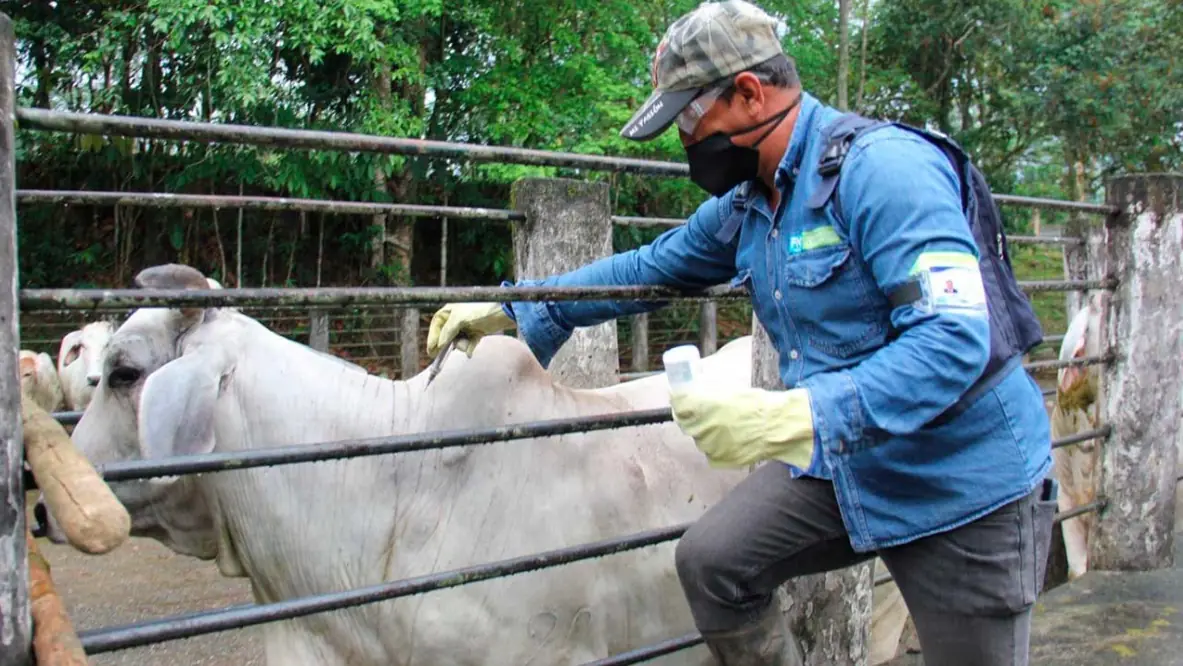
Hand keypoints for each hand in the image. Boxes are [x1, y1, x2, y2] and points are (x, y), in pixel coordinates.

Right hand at [426, 302, 514, 356]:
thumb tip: (439, 345)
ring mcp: (467, 325)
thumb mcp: (459, 319)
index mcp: (450, 310)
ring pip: (458, 340)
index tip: (431, 351)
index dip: (433, 337)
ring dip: (462, 345)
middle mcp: (456, 317)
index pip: (436, 325)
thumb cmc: (480, 310)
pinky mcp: (477, 332)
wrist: (504, 311)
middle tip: (447, 352)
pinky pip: (469, 343)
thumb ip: (447, 331)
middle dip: (449, 343)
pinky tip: (470, 352)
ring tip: (468, 346)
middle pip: (446, 335)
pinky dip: (469, 348)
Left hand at [670, 386, 815, 468]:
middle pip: (685, 422)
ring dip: (706, 432)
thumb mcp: (729, 389)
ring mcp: (708, 447)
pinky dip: (717, 447)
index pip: (677, 402)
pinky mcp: (718, 460)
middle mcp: (700, 427)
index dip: (679, 399)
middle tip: (703, 412)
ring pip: (699, 439)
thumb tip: (692, 388)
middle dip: (691, 416)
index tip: (681, 397)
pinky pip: (711, 453)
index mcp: (700, 405)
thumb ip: (707, 391)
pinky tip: (731, 440)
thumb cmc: (756, 403)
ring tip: (726, 427)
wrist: (776, 427)